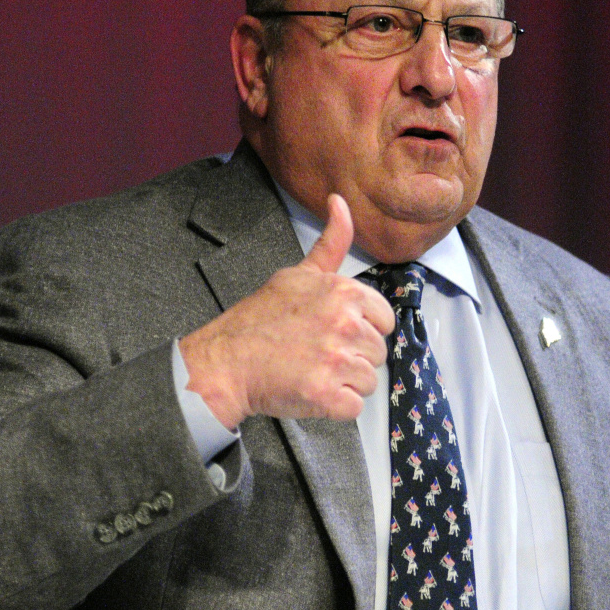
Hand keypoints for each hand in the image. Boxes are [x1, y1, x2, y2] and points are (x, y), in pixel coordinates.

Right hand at [178, 194, 395, 427]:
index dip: (361, 328)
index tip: (334, 331)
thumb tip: (340, 203)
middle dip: (352, 356)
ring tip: (312, 370)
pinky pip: (354, 406)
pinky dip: (335, 406)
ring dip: (344, 382)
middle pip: (378, 351)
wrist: (225, 362)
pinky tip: (312, 390)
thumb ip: (330, 242)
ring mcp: (336, 361)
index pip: (384, 319)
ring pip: (369, 380)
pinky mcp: (326, 395)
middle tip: (316, 352)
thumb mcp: (297, 273)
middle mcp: (345, 324)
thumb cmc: (259, 321)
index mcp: (344, 293)